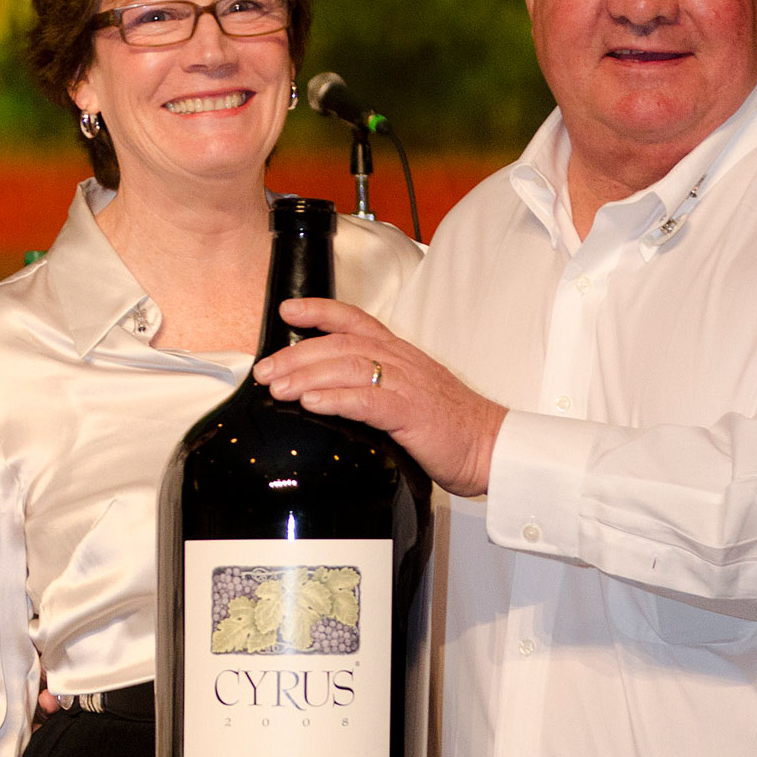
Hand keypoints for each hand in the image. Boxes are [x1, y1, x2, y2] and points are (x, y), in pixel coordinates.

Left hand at [252, 298, 507, 497]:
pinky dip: (335, 398)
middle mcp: (401, 361)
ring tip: (277, 387)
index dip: (319, 311)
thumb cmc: (451, 427)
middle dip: (296, 353)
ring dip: (306, 375)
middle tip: (265, 369)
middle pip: (340, 344)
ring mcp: (406, 384)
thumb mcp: (409, 395)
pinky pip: (366, 399)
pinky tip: (311, 403)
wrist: (491, 446)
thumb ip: (374, 387)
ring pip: (347, 367)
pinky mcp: (411, 413)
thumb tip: (329, 395)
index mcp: (399, 354)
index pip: (355, 320)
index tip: (288, 310)